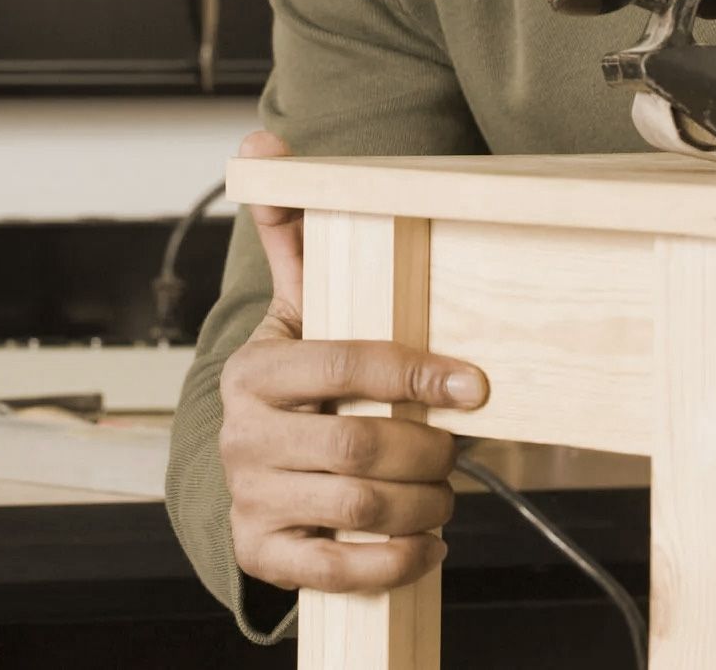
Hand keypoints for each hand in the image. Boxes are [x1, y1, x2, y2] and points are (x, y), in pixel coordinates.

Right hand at [220, 131, 490, 595]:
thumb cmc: (293, 376)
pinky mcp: (264, 554)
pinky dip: (395, 561)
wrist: (246, 465)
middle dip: (427, 447)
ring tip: (447, 491)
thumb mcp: (294, 304)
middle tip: (460, 446)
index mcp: (254, 371)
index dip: (416, 374)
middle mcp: (243, 437)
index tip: (473, 383)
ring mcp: (250, 498)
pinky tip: (426, 545)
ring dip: (423, 503)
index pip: (345, 365)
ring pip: (357, 506)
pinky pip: (337, 570)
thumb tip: (263, 145)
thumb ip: (290, 228)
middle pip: (358, 443)